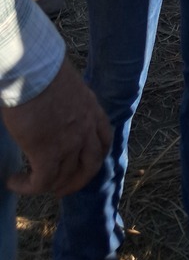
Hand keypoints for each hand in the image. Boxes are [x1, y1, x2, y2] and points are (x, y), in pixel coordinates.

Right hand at [2, 58, 111, 197]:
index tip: (84, 164)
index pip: (104, 140)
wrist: (34, 71)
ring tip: (29, 184)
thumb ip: (68, 103)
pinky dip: (27, 187)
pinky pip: (41, 182)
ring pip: (64, 177)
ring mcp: (70, 143)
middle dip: (77, 181)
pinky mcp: (48, 153)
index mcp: (92, 109)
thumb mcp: (67, 86)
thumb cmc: (44, 71)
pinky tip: (14, 182)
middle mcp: (86, 128)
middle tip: (61, 188)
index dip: (95, 156)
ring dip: (47, 186)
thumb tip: (53, 110)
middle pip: (91, 166)